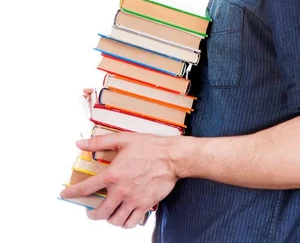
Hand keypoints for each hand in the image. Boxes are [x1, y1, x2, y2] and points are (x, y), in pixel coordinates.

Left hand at [59, 131, 179, 227]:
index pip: (86, 188)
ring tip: (108, 213)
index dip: (72, 193)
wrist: (172, 157)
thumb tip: (79, 144)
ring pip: (115, 221)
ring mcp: (133, 200)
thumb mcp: (123, 139)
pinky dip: (125, 223)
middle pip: (100, 213)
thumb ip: (99, 142)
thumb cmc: (149, 146)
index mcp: (113, 175)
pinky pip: (131, 223)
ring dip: (109, 219)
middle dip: (92, 214)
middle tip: (90, 211)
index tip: (65, 195)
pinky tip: (124, 216)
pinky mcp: (145, 206)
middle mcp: (121, 191)